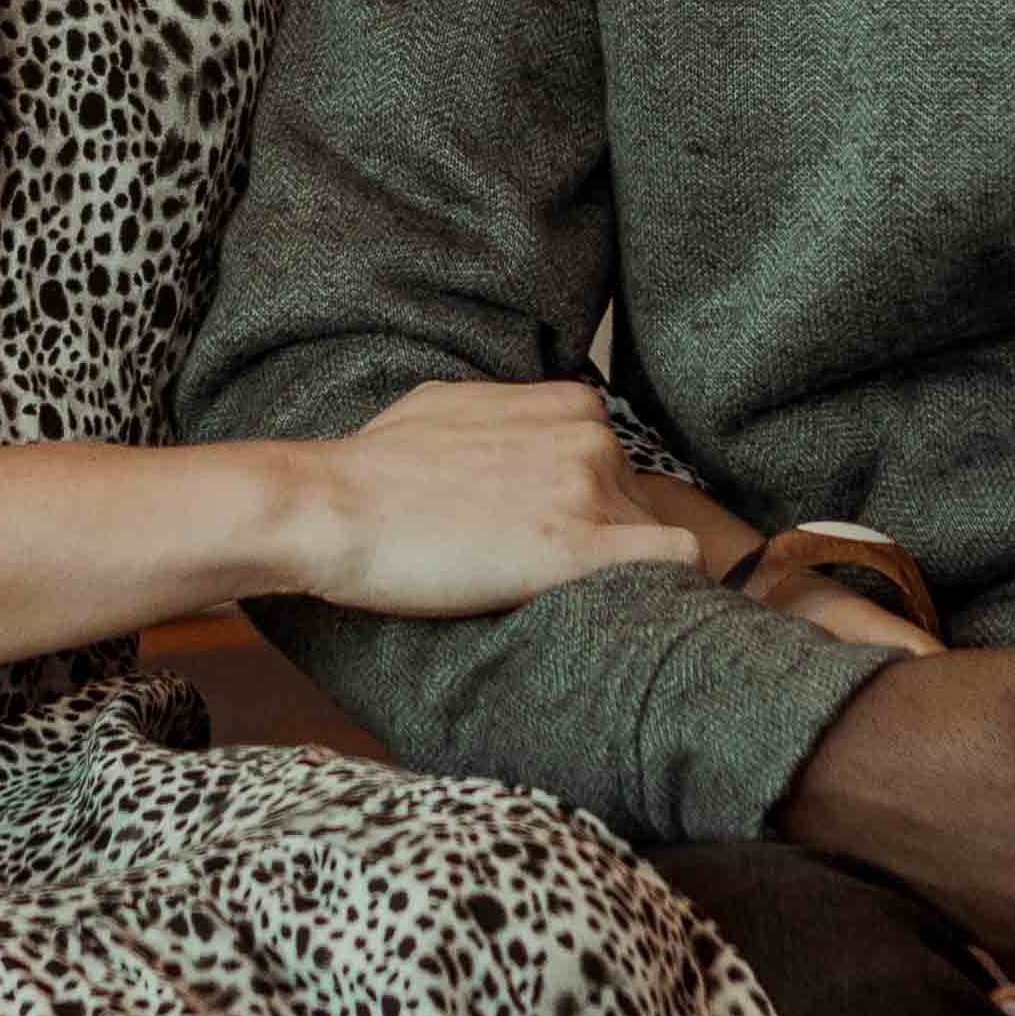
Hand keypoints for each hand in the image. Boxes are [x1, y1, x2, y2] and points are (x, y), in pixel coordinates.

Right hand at [295, 380, 708, 617]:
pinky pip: (676, 561)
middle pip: (639, 504)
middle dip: (608, 539)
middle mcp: (588, 438)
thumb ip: (508, 416)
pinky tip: (633, 611)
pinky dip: (667, 587)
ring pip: (653, 539)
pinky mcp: (576, 549)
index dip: (594, 504)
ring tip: (572, 601)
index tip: (562, 538)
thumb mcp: (454, 407)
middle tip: (553, 577)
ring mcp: (586, 490)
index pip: (620, 463)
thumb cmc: (378, 466)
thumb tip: (518, 435)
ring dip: (623, 571)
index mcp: (566, 404)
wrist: (338, 509)